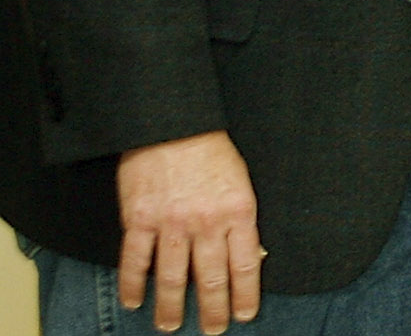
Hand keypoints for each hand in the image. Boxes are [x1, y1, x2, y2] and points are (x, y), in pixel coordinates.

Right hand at [116, 131, 260, 333]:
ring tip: (172, 325)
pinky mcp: (139, 219)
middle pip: (210, 278)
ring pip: (171, 277)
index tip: (245, 314)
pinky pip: (135, 261)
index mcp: (238, 212)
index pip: (244, 265)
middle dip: (213, 309)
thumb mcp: (241, 182)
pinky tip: (134, 301)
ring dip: (171, 306)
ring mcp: (171, 223)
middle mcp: (206, 222)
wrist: (173, 124)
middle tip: (214, 329)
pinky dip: (133, 285)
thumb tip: (246, 256)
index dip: (245, 294)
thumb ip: (240, 219)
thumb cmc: (211, 152)